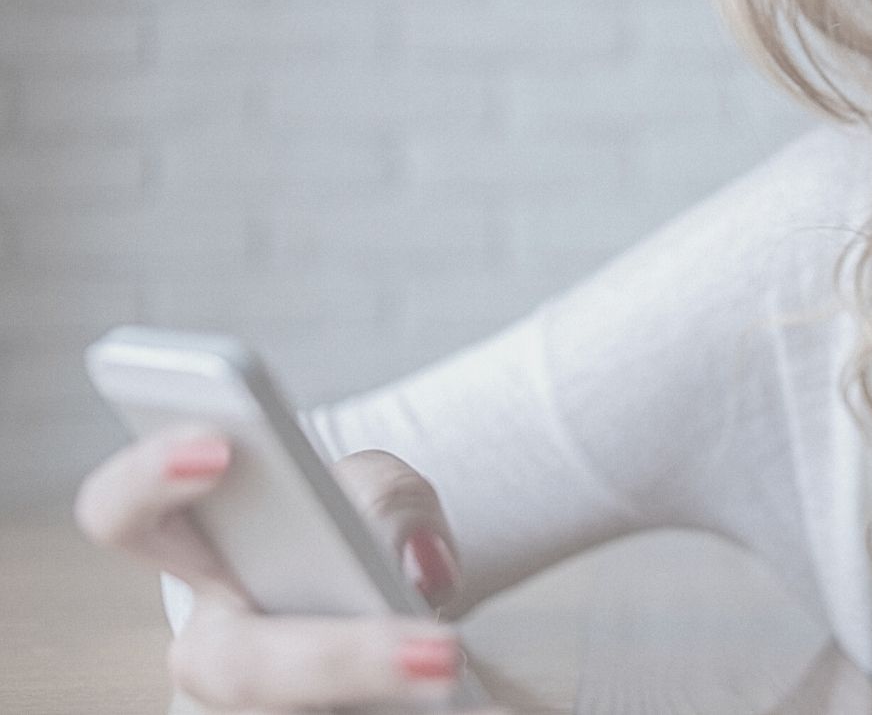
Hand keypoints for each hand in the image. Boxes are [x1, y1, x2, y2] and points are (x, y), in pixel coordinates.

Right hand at [74, 424, 510, 712]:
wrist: (378, 600)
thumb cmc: (354, 532)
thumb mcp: (377, 489)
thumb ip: (391, 500)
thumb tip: (415, 566)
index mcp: (197, 555)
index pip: (125, 512)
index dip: (149, 477)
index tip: (219, 448)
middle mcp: (206, 650)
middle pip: (236, 666)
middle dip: (341, 661)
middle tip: (441, 652)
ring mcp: (245, 710)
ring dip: (377, 706)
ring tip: (465, 698)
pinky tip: (479, 714)